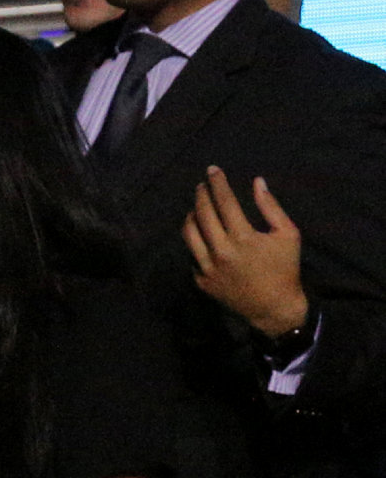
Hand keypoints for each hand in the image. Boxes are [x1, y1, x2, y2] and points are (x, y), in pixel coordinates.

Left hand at [185, 166, 309, 340]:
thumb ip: (271, 207)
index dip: (218, 183)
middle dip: (201, 194)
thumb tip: (257, 182)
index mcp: (243, 238)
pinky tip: (200, 231)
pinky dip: (194, 238)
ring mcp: (207, 267)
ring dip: (191, 215)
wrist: (273, 307)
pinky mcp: (200, 280)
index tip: (213, 170)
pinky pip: (191, 253)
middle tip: (202, 184)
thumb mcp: (288, 234)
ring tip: (197, 206)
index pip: (224, 202)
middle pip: (202, 214)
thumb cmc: (285, 268)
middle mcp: (220, 251)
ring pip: (189, 233)